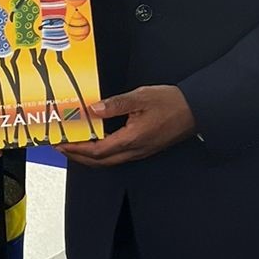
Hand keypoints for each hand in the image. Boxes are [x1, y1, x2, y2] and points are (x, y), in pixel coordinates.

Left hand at [66, 85, 195, 165]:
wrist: (197, 110)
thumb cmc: (172, 103)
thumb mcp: (141, 97)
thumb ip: (116, 104)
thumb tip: (94, 109)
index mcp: (132, 139)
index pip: (97, 151)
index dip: (77, 149)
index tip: (62, 144)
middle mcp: (135, 151)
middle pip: (100, 162)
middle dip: (78, 157)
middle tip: (63, 148)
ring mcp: (140, 152)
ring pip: (109, 161)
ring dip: (90, 157)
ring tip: (76, 147)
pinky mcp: (145, 149)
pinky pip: (118, 156)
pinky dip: (103, 153)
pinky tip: (99, 143)